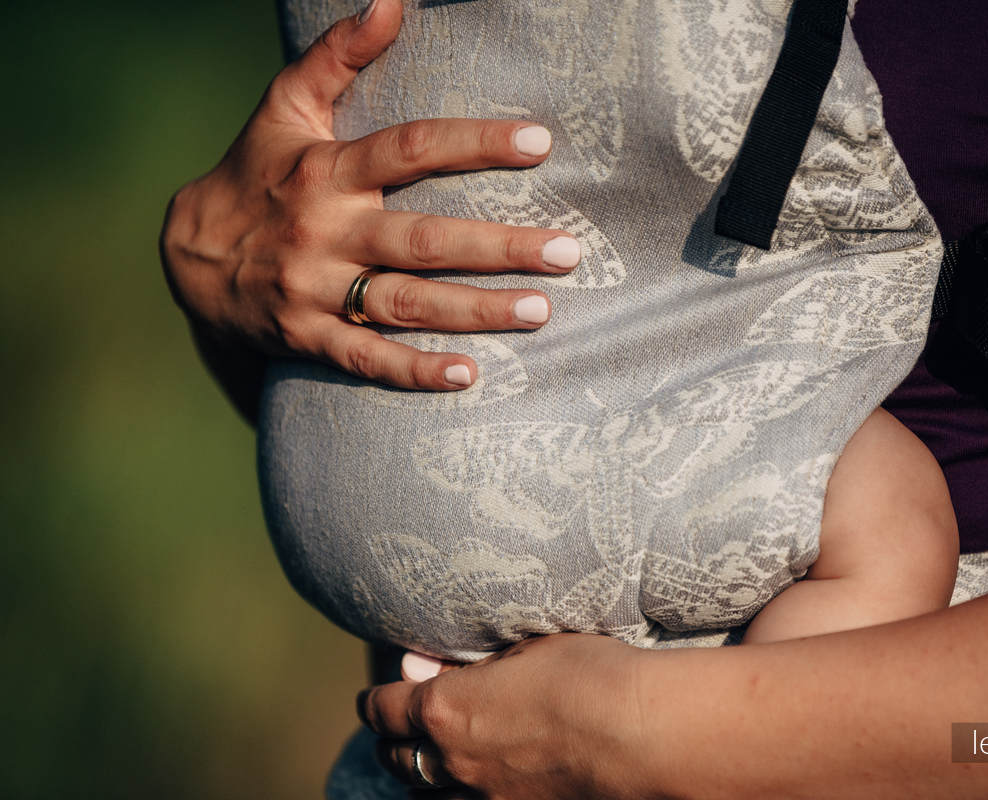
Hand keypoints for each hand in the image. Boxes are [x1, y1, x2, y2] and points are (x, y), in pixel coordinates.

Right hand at [159, 0, 578, 395]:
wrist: (190, 254)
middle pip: (423, 241)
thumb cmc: (257, 171)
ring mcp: (315, 290)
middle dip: (499, 248)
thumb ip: (338, 56)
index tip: (539, 143)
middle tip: (566, 252)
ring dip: (476, 311)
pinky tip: (468, 376)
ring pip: (406, 304)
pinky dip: (415, 372)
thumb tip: (391, 1)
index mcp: (327, 172)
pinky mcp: (307, 337)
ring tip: (541, 312)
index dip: (474, 144)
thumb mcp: (286, 108)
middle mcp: (324, 232)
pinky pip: (366, 359)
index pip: (409, 149)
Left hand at [358, 635, 656, 799]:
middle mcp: (455, 763)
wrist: (643, 735)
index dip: (375, 699)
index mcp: (446, 710)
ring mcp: (486, 799)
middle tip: (399, 726)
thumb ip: (468, 664)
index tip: (377, 694)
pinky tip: (473, 787)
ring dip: (420, 777)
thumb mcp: (524, 650)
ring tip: (429, 764)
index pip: (384, 708)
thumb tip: (419, 666)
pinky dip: (458, 797)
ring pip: (424, 797)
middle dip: (392, 739)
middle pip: (396, 758)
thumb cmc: (587, 675)